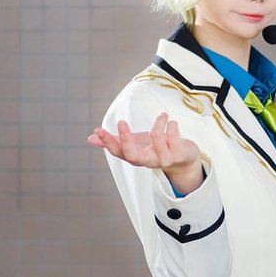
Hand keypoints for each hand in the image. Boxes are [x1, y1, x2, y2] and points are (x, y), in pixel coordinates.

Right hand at [88, 113, 203, 192]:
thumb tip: (90, 138)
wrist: (184, 159)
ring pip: (156, 138)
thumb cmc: (157, 148)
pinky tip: (171, 122)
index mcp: (136, 157)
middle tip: (121, 122)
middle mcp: (148, 161)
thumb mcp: (136, 143)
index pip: (118, 153)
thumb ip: (115, 140)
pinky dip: (171, 124)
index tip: (98, 130)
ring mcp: (164, 159)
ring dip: (159, 122)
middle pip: (133, 156)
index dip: (107, 143)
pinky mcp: (178, 154)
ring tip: (163, 115)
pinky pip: (173, 135)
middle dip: (126, 139)